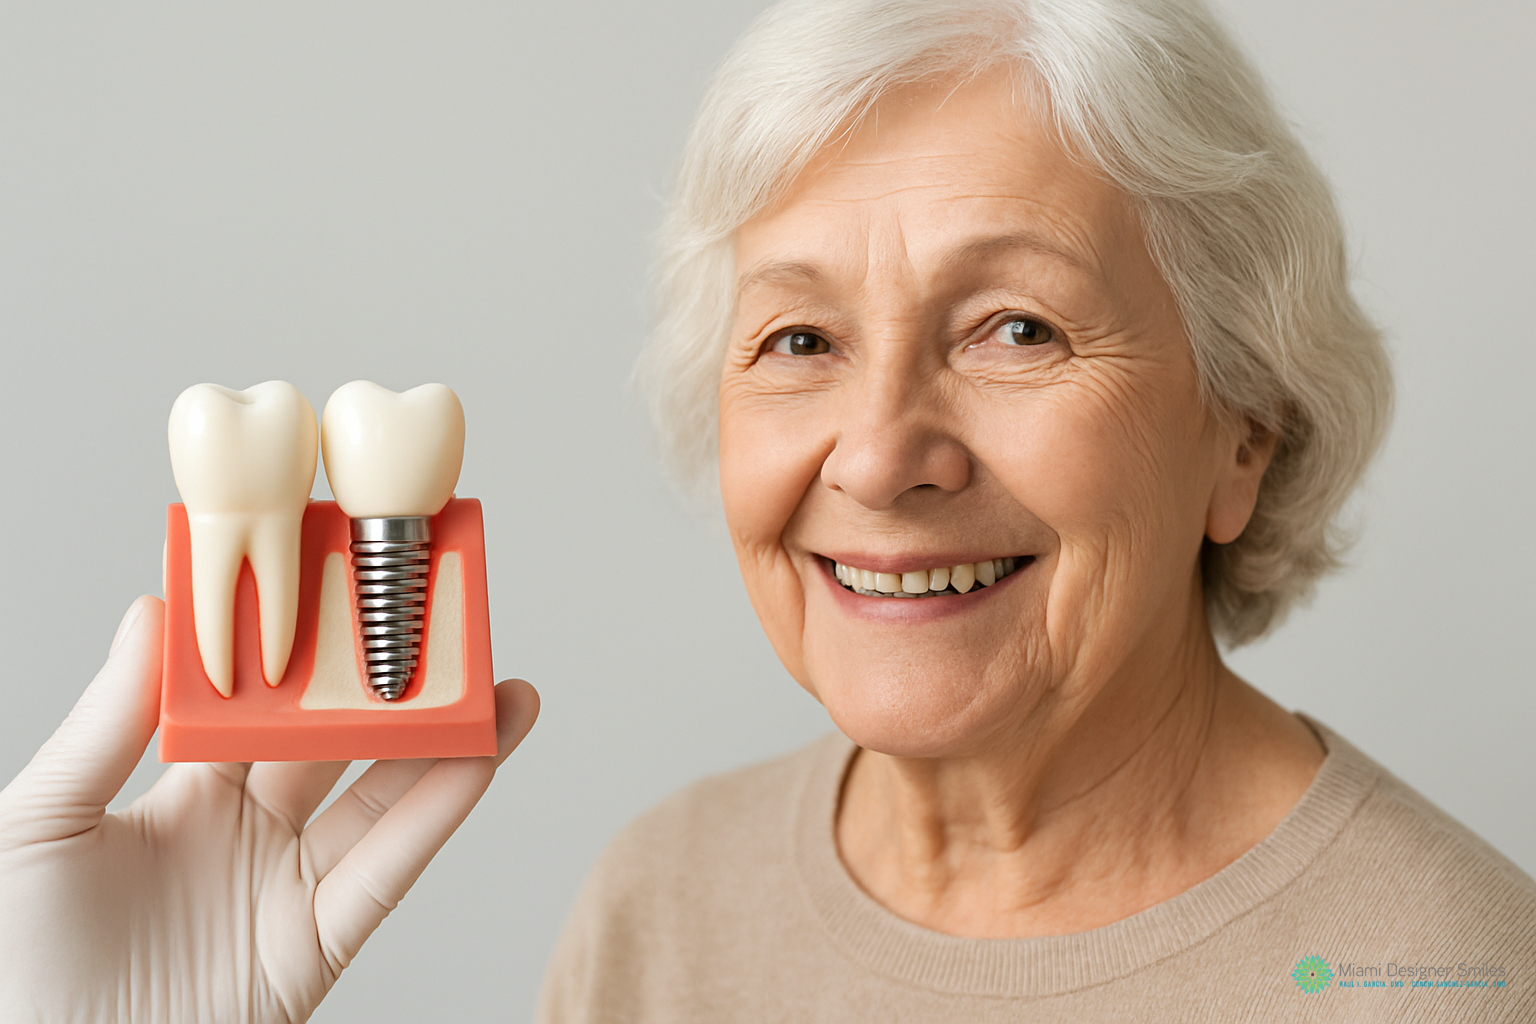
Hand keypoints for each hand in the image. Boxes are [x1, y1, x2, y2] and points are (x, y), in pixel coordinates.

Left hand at [0, 596, 538, 1022]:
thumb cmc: (16, 963)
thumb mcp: (39, 822)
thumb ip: (105, 725)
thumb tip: (152, 614)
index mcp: (183, 790)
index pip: (259, 698)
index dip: (301, 644)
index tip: (337, 582)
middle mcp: (247, 829)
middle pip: (336, 736)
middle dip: (388, 680)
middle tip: (437, 618)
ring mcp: (287, 884)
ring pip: (383, 794)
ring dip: (444, 738)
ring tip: (494, 679)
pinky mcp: (318, 943)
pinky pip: (389, 867)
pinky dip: (441, 809)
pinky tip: (480, 755)